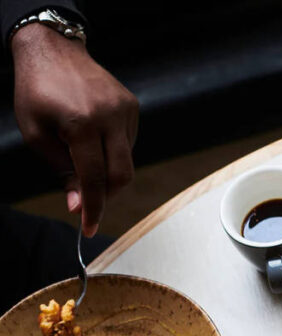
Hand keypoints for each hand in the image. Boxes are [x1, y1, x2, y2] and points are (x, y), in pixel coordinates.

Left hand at [12, 23, 138, 235]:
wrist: (52, 48)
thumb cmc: (36, 90)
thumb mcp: (37, 134)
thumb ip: (62, 171)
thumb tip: (79, 205)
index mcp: (81, 124)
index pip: (94, 178)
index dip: (93, 208)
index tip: (88, 229)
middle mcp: (110, 117)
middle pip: (122, 174)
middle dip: (106, 195)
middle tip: (89, 202)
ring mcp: (125, 111)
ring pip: (126, 160)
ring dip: (107, 170)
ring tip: (83, 157)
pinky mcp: (132, 107)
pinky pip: (128, 143)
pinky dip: (113, 152)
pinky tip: (95, 140)